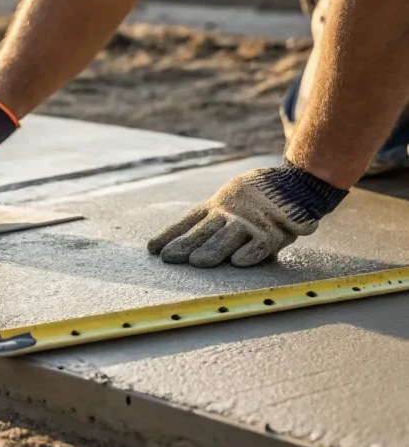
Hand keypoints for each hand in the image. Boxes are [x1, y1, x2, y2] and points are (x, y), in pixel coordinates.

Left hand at [147, 161, 348, 267]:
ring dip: (213, 250)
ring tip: (197, 262)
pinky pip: (261, 243)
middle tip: (169, 258)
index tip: (152, 248)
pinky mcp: (273, 231)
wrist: (293, 184)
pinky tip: (238, 263)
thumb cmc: (254, 196)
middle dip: (185, 245)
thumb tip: (175, 243)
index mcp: (215, 205)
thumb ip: (210, 220)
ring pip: (228, 238)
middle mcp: (229, 213)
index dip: (171, 235)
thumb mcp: (226, 201)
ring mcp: (250, 221)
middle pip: (204, 232)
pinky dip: (250, 252)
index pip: (187, 221)